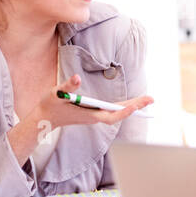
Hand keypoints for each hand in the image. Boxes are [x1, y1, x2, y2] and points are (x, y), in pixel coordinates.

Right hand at [37, 73, 153, 130]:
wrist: (44, 118)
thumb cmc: (50, 105)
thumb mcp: (56, 93)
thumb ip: (67, 86)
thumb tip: (77, 78)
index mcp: (89, 115)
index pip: (111, 115)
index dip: (124, 111)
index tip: (137, 106)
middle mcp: (94, 117)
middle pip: (118, 114)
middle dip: (135, 107)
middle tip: (151, 100)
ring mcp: (94, 116)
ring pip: (116, 113)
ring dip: (131, 107)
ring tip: (145, 100)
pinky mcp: (92, 114)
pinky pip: (112, 112)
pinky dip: (122, 107)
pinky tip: (129, 103)